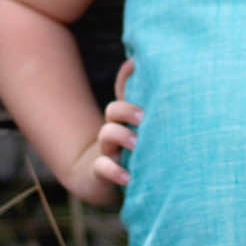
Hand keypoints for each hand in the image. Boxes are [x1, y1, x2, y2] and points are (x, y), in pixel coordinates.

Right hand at [73, 58, 142, 197]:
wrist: (100, 184)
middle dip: (127, 110)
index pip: (125, 97)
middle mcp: (114, 133)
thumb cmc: (128, 152)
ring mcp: (108, 152)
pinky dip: (113, 172)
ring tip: (136, 143)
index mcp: (123, 121)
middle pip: (113, 111)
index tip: (144, 89)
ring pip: (107, 136)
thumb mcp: (135, 127)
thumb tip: (139, 61)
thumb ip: (137, 97)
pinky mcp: (102, 174)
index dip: (128, 88)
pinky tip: (127, 177)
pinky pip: (103, 170)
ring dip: (120, 136)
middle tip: (143, 117)